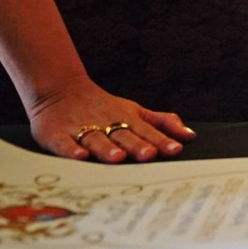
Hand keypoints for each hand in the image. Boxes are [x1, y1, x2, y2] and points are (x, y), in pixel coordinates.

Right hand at [27, 78, 193, 161]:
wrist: (61, 91)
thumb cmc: (104, 107)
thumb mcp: (136, 111)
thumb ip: (162, 123)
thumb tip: (190, 135)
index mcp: (126, 119)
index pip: (147, 131)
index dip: (161, 140)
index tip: (174, 150)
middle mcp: (106, 124)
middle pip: (124, 135)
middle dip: (137, 145)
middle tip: (149, 155)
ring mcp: (81, 129)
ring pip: (96, 139)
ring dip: (107, 149)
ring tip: (118, 157)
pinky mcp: (57, 135)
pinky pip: (64, 143)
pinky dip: (71, 150)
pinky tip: (80, 156)